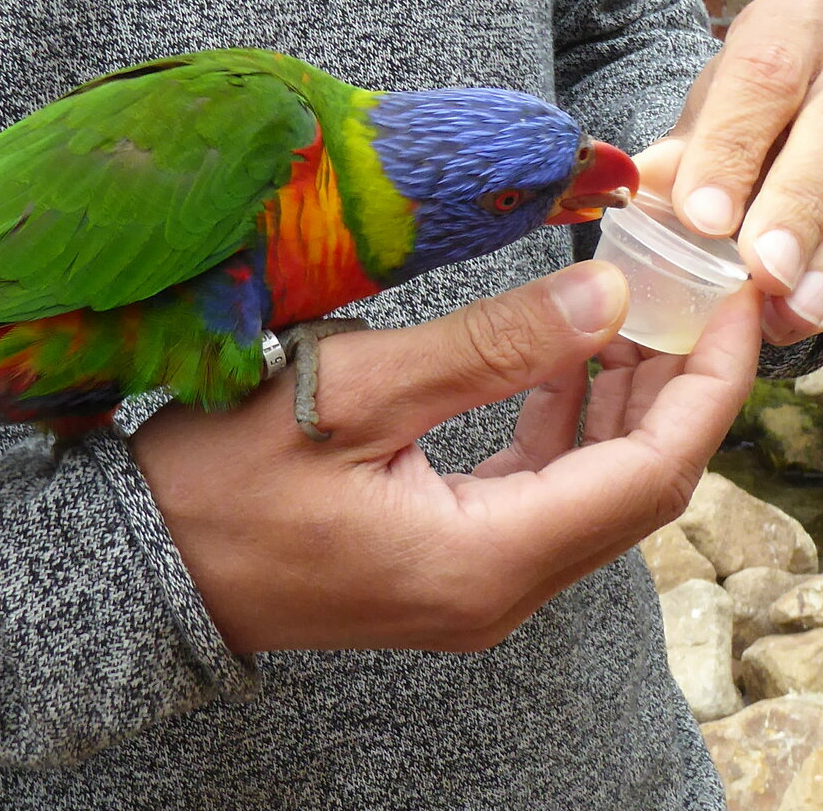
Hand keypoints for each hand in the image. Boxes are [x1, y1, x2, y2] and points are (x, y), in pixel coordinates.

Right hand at [131, 262, 759, 653]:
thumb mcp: (353, 392)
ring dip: (622, 403)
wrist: (148, 564)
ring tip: (630, 308)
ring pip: (592, 491)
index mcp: (487, 559)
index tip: (729, 293)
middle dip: (676, 383)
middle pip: (637, 488)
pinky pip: (540, 496)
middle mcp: (500, 591)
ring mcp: (475, 587)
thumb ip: (488, 347)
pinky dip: (564, 427)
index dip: (708, 380)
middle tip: (683, 285)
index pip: (652, 473)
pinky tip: (559, 364)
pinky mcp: (447, 566)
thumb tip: (608, 296)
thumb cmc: (223, 480)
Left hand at [635, 0, 822, 345]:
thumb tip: (636, 189)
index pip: (762, 75)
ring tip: (792, 309)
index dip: (732, 149)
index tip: (704, 218)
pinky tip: (807, 308)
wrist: (818, 85)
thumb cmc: (756, 100)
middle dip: (794, 207)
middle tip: (765, 271)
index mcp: (794, 27)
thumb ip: (688, 147)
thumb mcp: (720, 104)